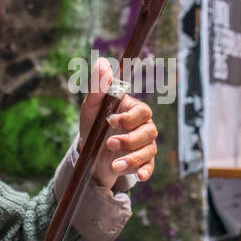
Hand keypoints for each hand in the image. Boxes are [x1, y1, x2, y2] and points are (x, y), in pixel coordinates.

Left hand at [78, 59, 157, 187]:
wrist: (90, 153)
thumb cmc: (93, 125)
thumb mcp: (91, 107)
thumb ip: (98, 86)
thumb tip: (102, 63)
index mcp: (133, 110)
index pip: (142, 111)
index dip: (129, 118)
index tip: (110, 121)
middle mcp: (143, 127)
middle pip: (149, 132)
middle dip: (130, 140)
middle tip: (109, 143)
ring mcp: (145, 145)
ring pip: (148, 151)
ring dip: (132, 159)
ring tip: (114, 165)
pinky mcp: (142, 162)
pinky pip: (150, 166)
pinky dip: (146, 171)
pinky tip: (140, 177)